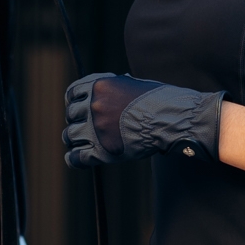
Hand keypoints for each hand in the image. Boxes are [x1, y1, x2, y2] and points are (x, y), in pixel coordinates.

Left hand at [63, 72, 223, 167]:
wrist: (173, 119)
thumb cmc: (161, 100)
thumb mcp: (135, 84)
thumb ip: (116, 87)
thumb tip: (111, 87)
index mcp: (100, 85)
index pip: (72, 93)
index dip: (73, 101)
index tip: (76, 108)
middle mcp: (94, 104)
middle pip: (71, 114)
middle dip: (75, 120)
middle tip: (81, 127)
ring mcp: (96, 128)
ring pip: (71, 135)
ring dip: (73, 139)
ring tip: (78, 143)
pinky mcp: (103, 150)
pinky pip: (78, 157)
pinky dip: (74, 159)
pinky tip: (74, 159)